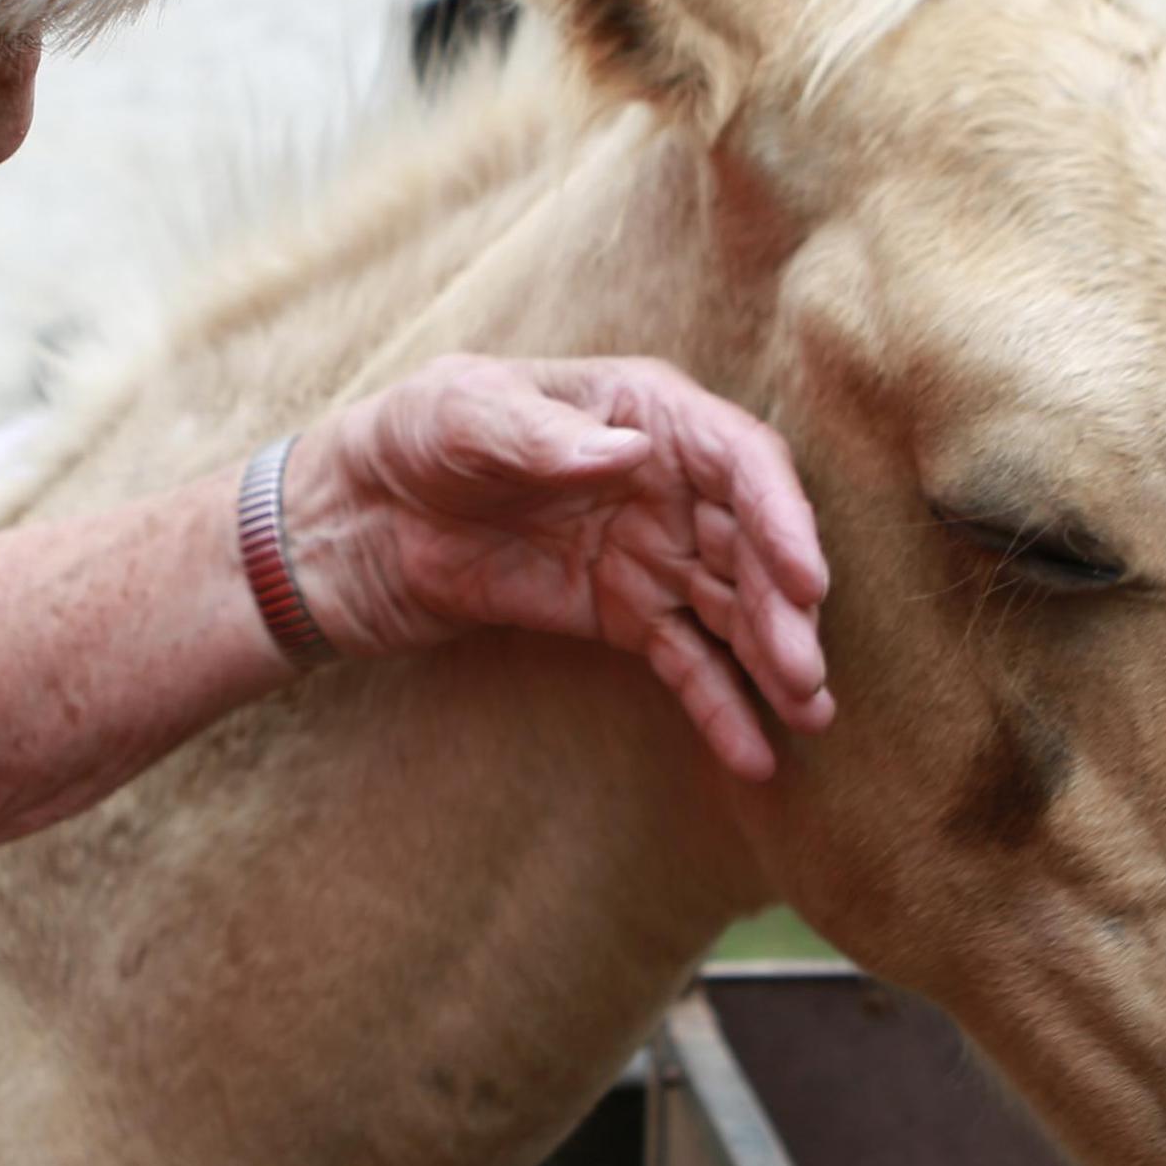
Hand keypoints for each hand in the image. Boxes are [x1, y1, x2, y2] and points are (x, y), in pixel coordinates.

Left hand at [282, 355, 835, 780]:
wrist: (357, 521)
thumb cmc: (413, 438)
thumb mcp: (460, 414)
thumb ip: (537, 433)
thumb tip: (628, 453)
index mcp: (646, 411)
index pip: (739, 461)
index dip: (781, 517)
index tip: (805, 580)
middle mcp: (668, 481)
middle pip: (751, 544)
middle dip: (784, 608)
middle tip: (803, 673)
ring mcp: (653, 553)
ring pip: (734, 609)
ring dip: (773, 660)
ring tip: (808, 716)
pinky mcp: (625, 616)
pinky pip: (687, 661)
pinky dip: (719, 704)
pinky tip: (752, 754)